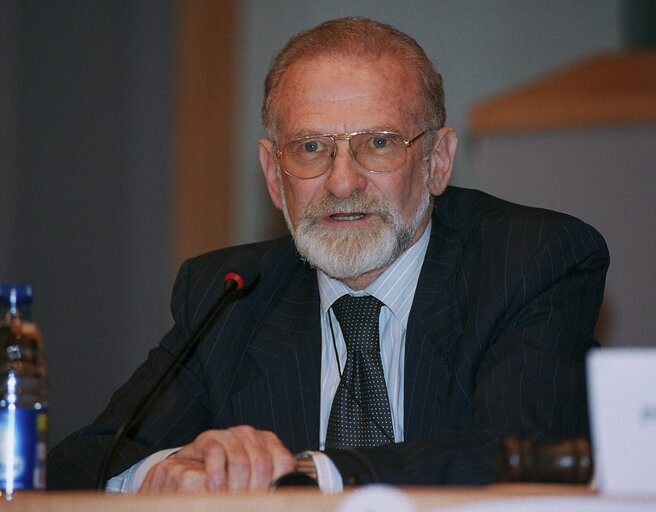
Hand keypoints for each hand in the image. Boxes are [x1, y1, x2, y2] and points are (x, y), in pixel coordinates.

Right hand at [138, 425, 294, 492]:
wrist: (193, 465)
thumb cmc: (228, 474)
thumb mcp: (253, 478)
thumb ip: (268, 482)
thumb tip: (281, 498)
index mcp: (269, 442)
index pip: (283, 461)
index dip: (275, 484)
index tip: (266, 500)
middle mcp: (251, 435)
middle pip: (261, 464)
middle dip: (254, 491)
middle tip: (246, 504)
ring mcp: (230, 434)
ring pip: (240, 461)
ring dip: (235, 488)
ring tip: (230, 500)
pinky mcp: (209, 438)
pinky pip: (215, 455)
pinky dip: (216, 479)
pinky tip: (214, 491)